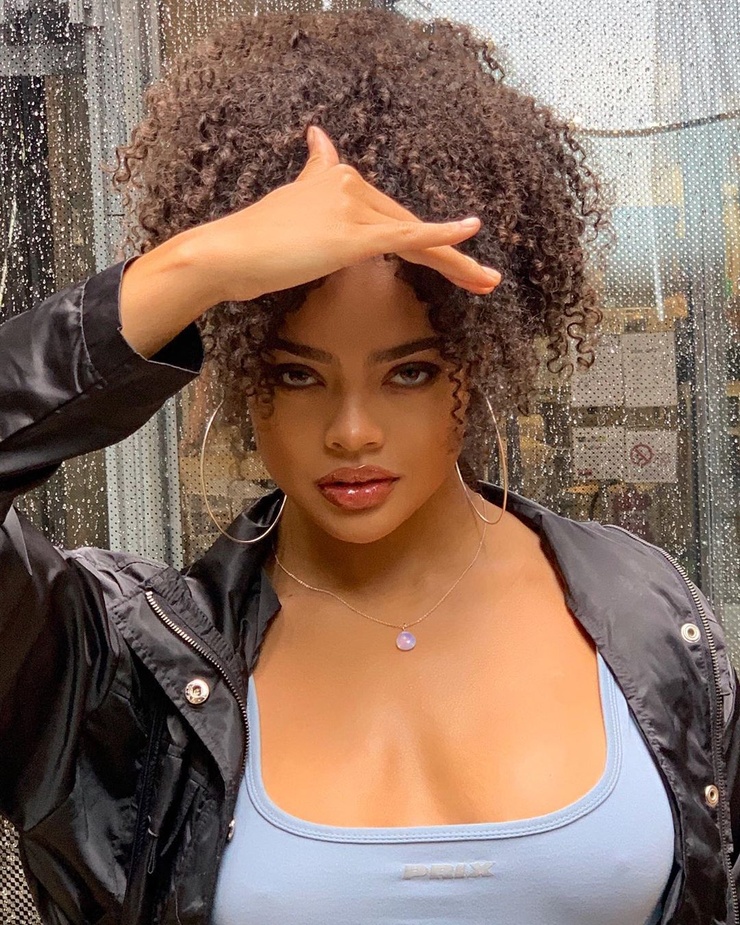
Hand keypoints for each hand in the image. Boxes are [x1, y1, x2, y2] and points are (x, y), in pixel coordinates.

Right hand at [181, 125, 501, 304]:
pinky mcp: (351, 234)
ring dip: (457, 262)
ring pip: (415, 236)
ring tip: (488, 282)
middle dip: (449, 256)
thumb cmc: (256, 240)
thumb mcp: (293, 199)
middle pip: (410, 225)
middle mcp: (351, 185)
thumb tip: (320, 134)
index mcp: (341, 179)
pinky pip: (406, 235)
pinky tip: (470, 234)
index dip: (426, 238)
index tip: (456, 255)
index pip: (393, 215)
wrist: (228, 254)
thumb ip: (314, 173)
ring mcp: (352, 208)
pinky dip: (440, 235)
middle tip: (483, 279)